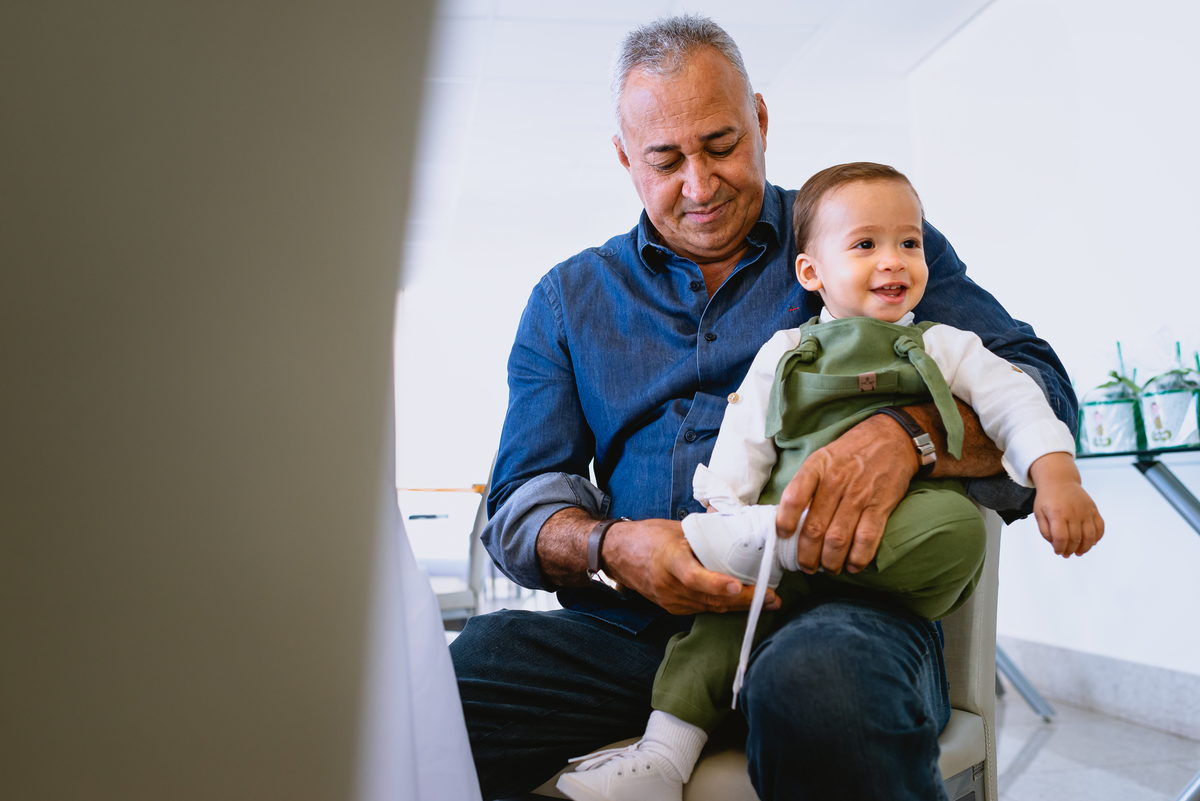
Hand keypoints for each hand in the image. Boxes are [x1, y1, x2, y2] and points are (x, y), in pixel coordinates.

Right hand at [603, 518, 780, 614]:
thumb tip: (738, 522)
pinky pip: (704, 609)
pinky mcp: (673, 608)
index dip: (716, 584)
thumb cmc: (648, 536)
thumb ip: (705, 531)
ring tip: (768, 602)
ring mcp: (671, 601)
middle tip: (772, 597)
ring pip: (711, 608)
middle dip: (744, 600)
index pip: (694, 577)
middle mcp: (669, 586)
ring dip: (740, 607)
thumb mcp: (676, 528)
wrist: (617, 555)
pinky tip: (744, 603)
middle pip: (710, 599)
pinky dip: (725, 607)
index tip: (737, 586)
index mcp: (669, 561)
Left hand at [775, 414, 916, 574]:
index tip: (783, 536)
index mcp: (817, 467)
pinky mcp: (881, 506)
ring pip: (838, 539)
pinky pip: (867, 539)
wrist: (892, 437)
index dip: (785, 521)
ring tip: (828, 568)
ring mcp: (859, 495)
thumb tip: (790, 517)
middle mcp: (836, 482)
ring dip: (830, 561)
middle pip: (815, 528)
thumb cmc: (851, 451)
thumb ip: (807, 483)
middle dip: (807, 554)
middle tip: (805, 566)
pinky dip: (858, 558)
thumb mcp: (822, 456)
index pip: (794, 497)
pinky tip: (852, 565)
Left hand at [1029, 454, 1103, 556]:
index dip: (1060, 548)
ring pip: (1090, 536)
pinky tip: (1091, 543)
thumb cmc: (1047, 499)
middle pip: (1075, 539)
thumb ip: (1045, 531)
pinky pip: (1100, 527)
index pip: (1061, 538)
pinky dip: (1098, 537)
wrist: (1059, 481)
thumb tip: (1056, 544)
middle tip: (1067, 554)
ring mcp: (1085, 511)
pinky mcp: (1093, 509)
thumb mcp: (1039, 514)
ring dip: (1085, 548)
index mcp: (1057, 514)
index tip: (1058, 552)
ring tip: (1079, 552)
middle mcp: (1073, 513)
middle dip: (1071, 550)